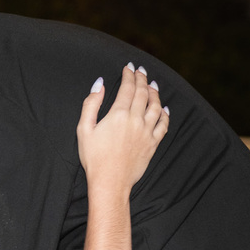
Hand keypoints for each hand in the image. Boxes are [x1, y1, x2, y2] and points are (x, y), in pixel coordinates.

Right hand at [77, 63, 168, 195]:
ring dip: (155, 93)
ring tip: (152, 85)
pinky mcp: (153, 144)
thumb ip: (91, 104)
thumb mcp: (84, 129)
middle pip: (143, 93)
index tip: (129, 67)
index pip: (127, 87)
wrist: (109, 182)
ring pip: (156, 106)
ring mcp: (147, 132)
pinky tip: (164, 108)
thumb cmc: (94, 158)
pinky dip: (165, 114)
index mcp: (118, 114)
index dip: (129, 75)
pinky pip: (164, 125)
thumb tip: (99, 84)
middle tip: (141, 71)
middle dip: (142, 79)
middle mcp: (135, 120)